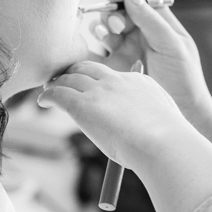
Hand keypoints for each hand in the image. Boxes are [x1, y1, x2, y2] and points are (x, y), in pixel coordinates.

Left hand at [37, 60, 184, 171]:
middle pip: (87, 68)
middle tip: (64, 81)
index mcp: (137, 82)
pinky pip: (59, 94)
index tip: (91, 88)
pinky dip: (48, 95)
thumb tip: (143, 132)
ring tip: (49, 89)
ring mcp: (99, 92)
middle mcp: (116, 81)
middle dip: (74, 73)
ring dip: (58, 82)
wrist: (162, 143)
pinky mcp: (83, 105)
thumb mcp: (164, 121)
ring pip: (70, 78)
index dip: (97, 79)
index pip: (111, 75)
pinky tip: (43, 101)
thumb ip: (151, 120)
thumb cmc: (168, 142)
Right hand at [90, 0, 211, 129]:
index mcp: (159, 23)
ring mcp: (126, 49)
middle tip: (116, 26)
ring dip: (102, 27)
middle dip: (113, 12)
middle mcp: (141, 33)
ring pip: (105, 27)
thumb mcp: (171, 45)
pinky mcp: (114, 67)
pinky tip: (96, 48)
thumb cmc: (184, 79)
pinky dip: (92, 45)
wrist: (182, 114)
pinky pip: (97, 50)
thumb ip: (151, 19)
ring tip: (108, 38)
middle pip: (119, 9)